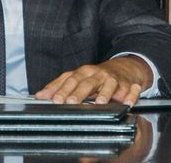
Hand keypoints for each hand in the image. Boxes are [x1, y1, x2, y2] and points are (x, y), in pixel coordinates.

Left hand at [34, 55, 152, 104]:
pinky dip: (131, 95)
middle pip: (88, 82)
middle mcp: (98, 74)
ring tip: (100, 102)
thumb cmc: (97, 76)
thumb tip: (39, 95)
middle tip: (70, 102)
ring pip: (109, 84)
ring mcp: (114, 80)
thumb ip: (59, 86)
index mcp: (84, 72)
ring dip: (105, 92)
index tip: (54, 99)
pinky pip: (131, 90)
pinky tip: (127, 102)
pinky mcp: (128, 86)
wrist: (125, 68)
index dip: (62, 89)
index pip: (71, 79)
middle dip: (79, 92)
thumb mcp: (78, 78)